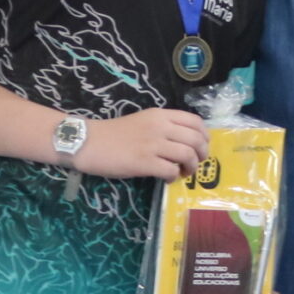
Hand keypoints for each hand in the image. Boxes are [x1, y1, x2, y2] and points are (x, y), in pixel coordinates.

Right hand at [77, 109, 210, 179]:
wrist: (89, 142)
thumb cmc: (114, 133)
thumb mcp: (143, 121)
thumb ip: (163, 127)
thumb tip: (183, 142)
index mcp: (160, 115)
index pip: (195, 121)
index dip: (204, 136)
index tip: (201, 146)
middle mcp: (160, 127)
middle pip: (196, 139)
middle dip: (201, 155)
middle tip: (195, 164)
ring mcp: (152, 144)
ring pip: (187, 155)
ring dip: (190, 167)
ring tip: (182, 173)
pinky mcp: (144, 162)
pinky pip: (171, 170)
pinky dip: (174, 177)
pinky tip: (167, 178)